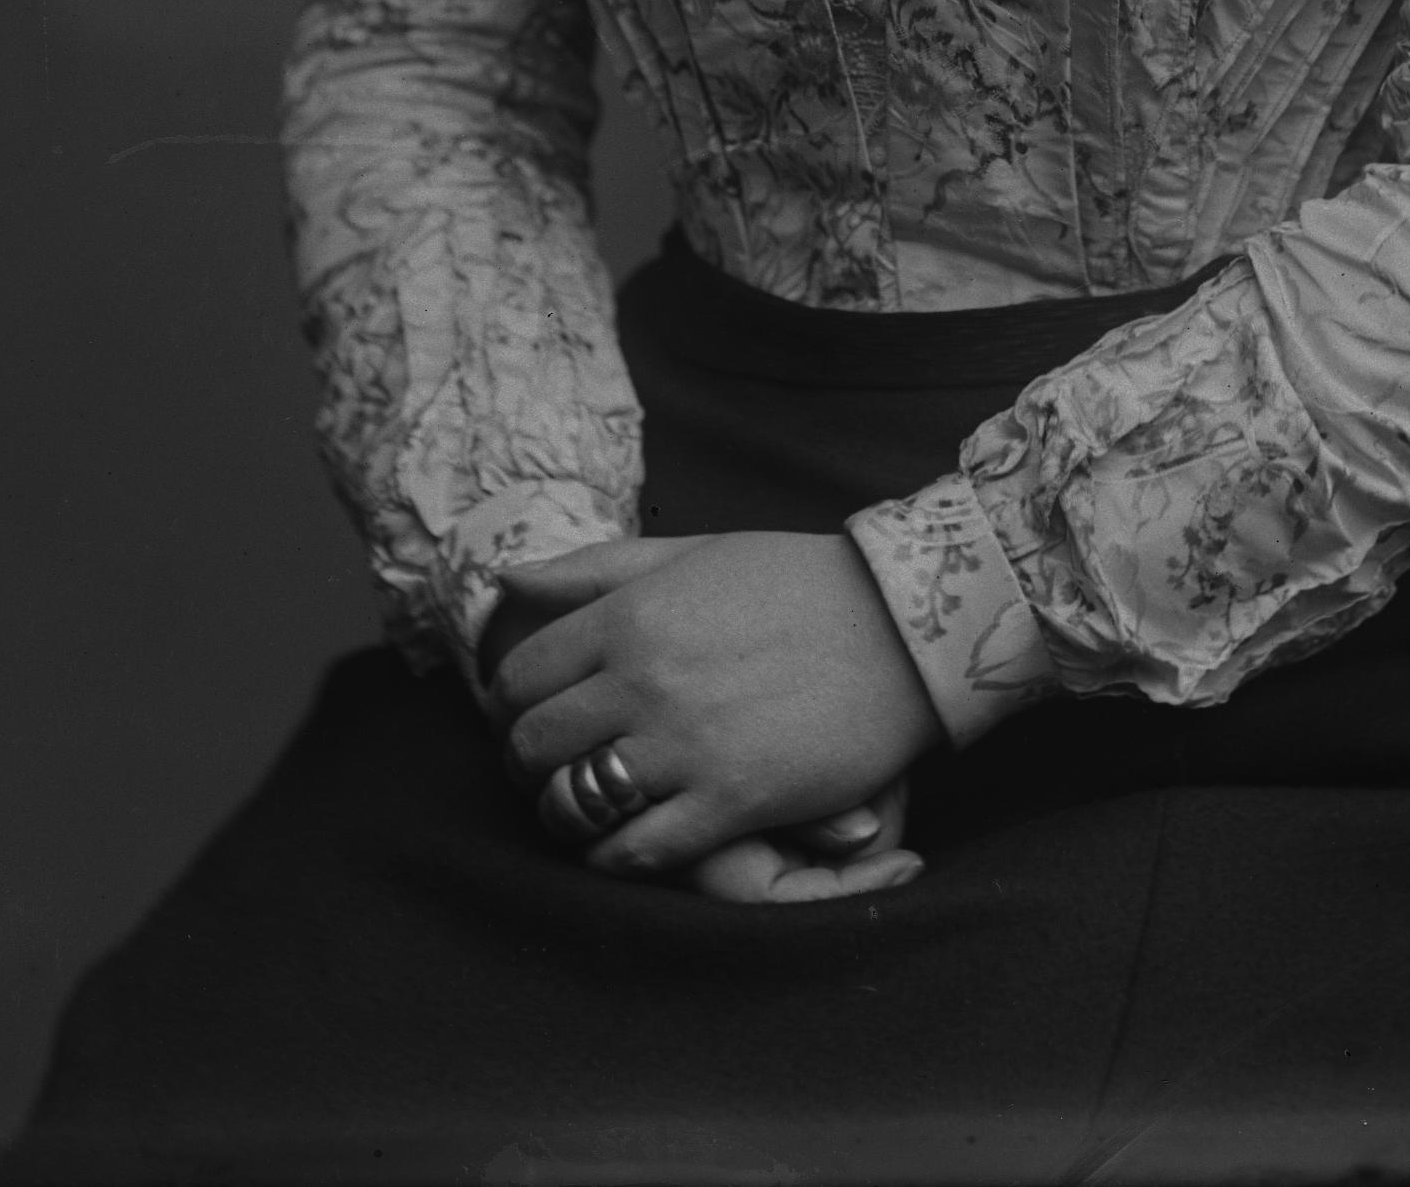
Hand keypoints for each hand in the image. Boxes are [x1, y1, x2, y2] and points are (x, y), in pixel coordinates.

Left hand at [488, 531, 943, 879]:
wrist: (901, 626)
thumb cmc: (796, 582)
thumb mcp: (694, 553)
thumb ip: (597, 569)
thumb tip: (508, 581)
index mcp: (633, 614)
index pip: (520, 676)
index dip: (509, 705)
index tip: (527, 716)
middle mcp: (645, 679)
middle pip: (533, 745)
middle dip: (527, 763)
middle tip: (549, 767)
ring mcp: (686, 745)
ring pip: (573, 803)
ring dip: (564, 813)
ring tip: (582, 806)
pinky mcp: (730, 801)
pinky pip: (635, 850)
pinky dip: (612, 856)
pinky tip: (625, 841)